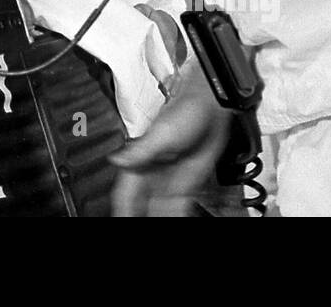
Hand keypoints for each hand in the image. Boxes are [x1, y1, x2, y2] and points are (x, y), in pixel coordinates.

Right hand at [110, 58, 231, 215]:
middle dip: (138, 213)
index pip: (125, 191)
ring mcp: (170, 177)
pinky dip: (173, 214)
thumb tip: (116, 160)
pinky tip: (174, 217)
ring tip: (157, 222)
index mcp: (141, 158)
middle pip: (140, 203)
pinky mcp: (187, 181)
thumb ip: (140, 149)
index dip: (121, 207)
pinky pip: (177, 205)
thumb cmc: (187, 109)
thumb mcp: (162, 132)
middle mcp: (153, 169)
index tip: (121, 216)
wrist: (213, 107)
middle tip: (137, 222)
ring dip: (156, 215)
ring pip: (157, 206)